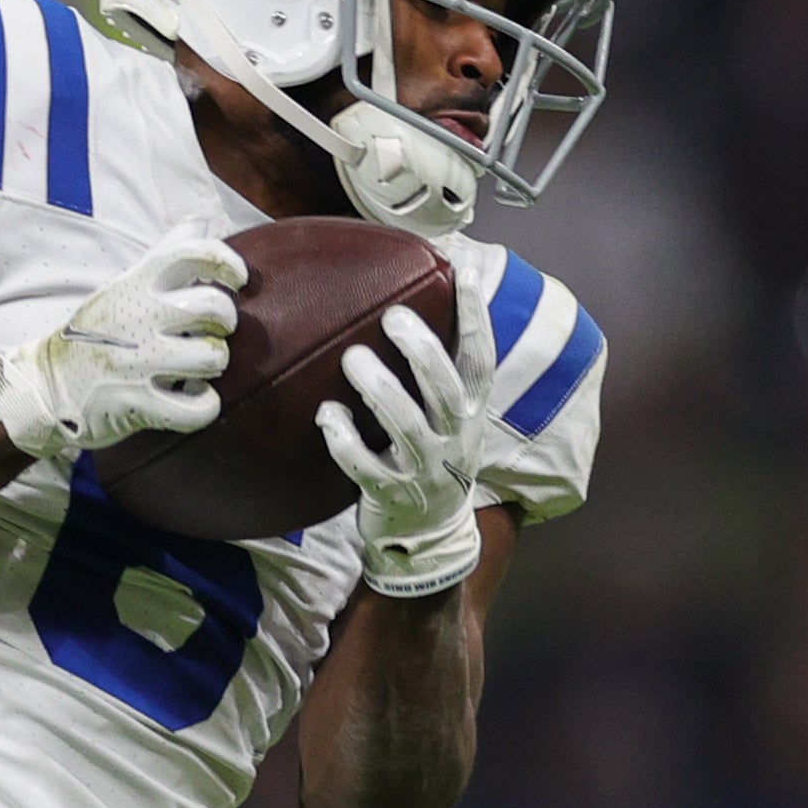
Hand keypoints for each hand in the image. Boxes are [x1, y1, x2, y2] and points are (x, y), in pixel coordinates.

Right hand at [0, 231, 246, 458]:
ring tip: (196, 366)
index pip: (193, 254)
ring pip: (212, 357)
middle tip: (210, 332)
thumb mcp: (123, 285)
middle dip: (224, 324)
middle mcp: (137, 317)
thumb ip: (165, 253)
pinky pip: (197, 409)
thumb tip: (199, 221)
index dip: (227, 262)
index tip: (237, 279)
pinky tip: (190, 397)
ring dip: (213, 365)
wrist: (45, 385)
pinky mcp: (137, 404)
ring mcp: (136, 362)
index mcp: (136, 284)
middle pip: (214, 308)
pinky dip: (203, 406)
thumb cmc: (99, 332)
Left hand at [316, 256, 492, 596]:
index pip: (480, 360)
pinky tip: (327, 415)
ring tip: (353, 358)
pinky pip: (365, 467)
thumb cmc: (435, 458)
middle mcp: (453, 439)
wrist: (431, 535)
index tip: (459, 272)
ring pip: (405, 425)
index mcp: (471, 413)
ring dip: (378, 388)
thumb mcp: (454, 420)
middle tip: (392, 316)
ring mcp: (423, 469)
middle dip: (420, 350)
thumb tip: (422, 305)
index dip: (474, 317)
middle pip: (443, 388)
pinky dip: (344, 441)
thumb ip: (443, 374)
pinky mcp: (390, 494)